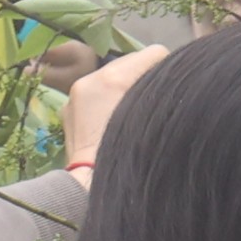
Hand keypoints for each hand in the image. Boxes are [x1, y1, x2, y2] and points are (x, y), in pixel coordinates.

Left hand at [61, 42, 168, 167]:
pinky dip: (108, 99)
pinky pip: (96, 92)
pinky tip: (115, 121)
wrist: (90, 186)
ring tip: (134, 113)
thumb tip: (172, 81)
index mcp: (112, 80)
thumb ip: (163, 90)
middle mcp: (90, 79)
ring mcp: (75, 93)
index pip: (155, 53)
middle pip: (131, 62)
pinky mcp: (68, 108)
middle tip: (155, 103)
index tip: (172, 90)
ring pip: (112, 76)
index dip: (168, 69)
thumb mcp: (156, 116)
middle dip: (145, 76)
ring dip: (126, 87)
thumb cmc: (131, 156)